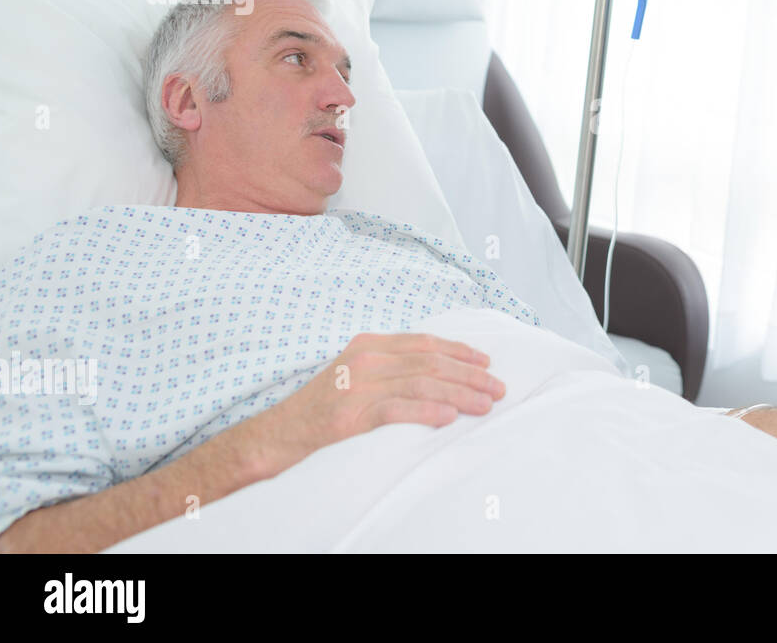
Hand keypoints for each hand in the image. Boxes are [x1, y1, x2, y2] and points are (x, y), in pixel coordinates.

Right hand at [265, 331, 505, 458]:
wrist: (278, 434)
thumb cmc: (323, 408)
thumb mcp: (358, 375)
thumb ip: (392, 368)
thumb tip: (441, 373)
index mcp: (370, 345)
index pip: (425, 343)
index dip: (460, 352)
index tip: (486, 363)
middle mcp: (366, 359)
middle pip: (430, 362)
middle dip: (469, 375)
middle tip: (498, 388)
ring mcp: (357, 385)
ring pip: (421, 383)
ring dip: (459, 394)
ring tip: (485, 404)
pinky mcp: (350, 414)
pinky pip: (396, 409)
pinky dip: (426, 412)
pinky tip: (448, 418)